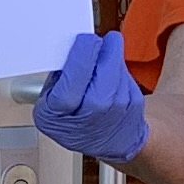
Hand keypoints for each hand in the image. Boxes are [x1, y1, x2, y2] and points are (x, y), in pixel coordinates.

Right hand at [37, 28, 150, 165]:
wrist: (108, 143)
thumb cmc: (75, 122)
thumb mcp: (49, 104)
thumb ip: (57, 78)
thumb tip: (72, 48)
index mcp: (61, 112)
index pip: (76, 72)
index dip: (82, 51)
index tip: (84, 39)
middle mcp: (92, 112)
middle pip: (102, 65)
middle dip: (100, 49)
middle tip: (95, 43)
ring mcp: (116, 108)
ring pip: (115, 66)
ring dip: (108, 58)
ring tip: (99, 69)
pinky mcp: (134, 103)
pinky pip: (126, 74)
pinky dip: (119, 71)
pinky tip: (111, 81)